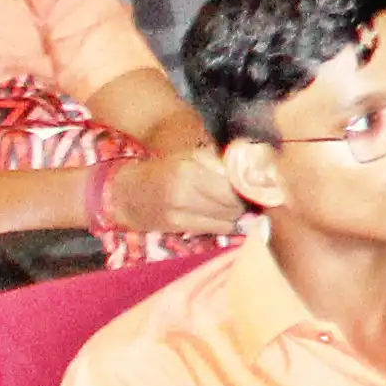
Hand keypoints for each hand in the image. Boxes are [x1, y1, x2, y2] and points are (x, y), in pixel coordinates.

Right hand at [104, 141, 247, 239]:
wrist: (127, 192)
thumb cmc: (164, 170)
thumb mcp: (190, 157)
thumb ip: (219, 164)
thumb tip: (251, 174)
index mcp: (189, 170)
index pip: (233, 184)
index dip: (249, 186)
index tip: (258, 185)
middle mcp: (184, 193)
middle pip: (232, 203)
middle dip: (247, 200)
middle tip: (253, 196)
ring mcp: (179, 212)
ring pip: (227, 218)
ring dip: (240, 214)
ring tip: (241, 206)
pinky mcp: (177, 227)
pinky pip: (216, 229)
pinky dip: (228, 224)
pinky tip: (229, 217)